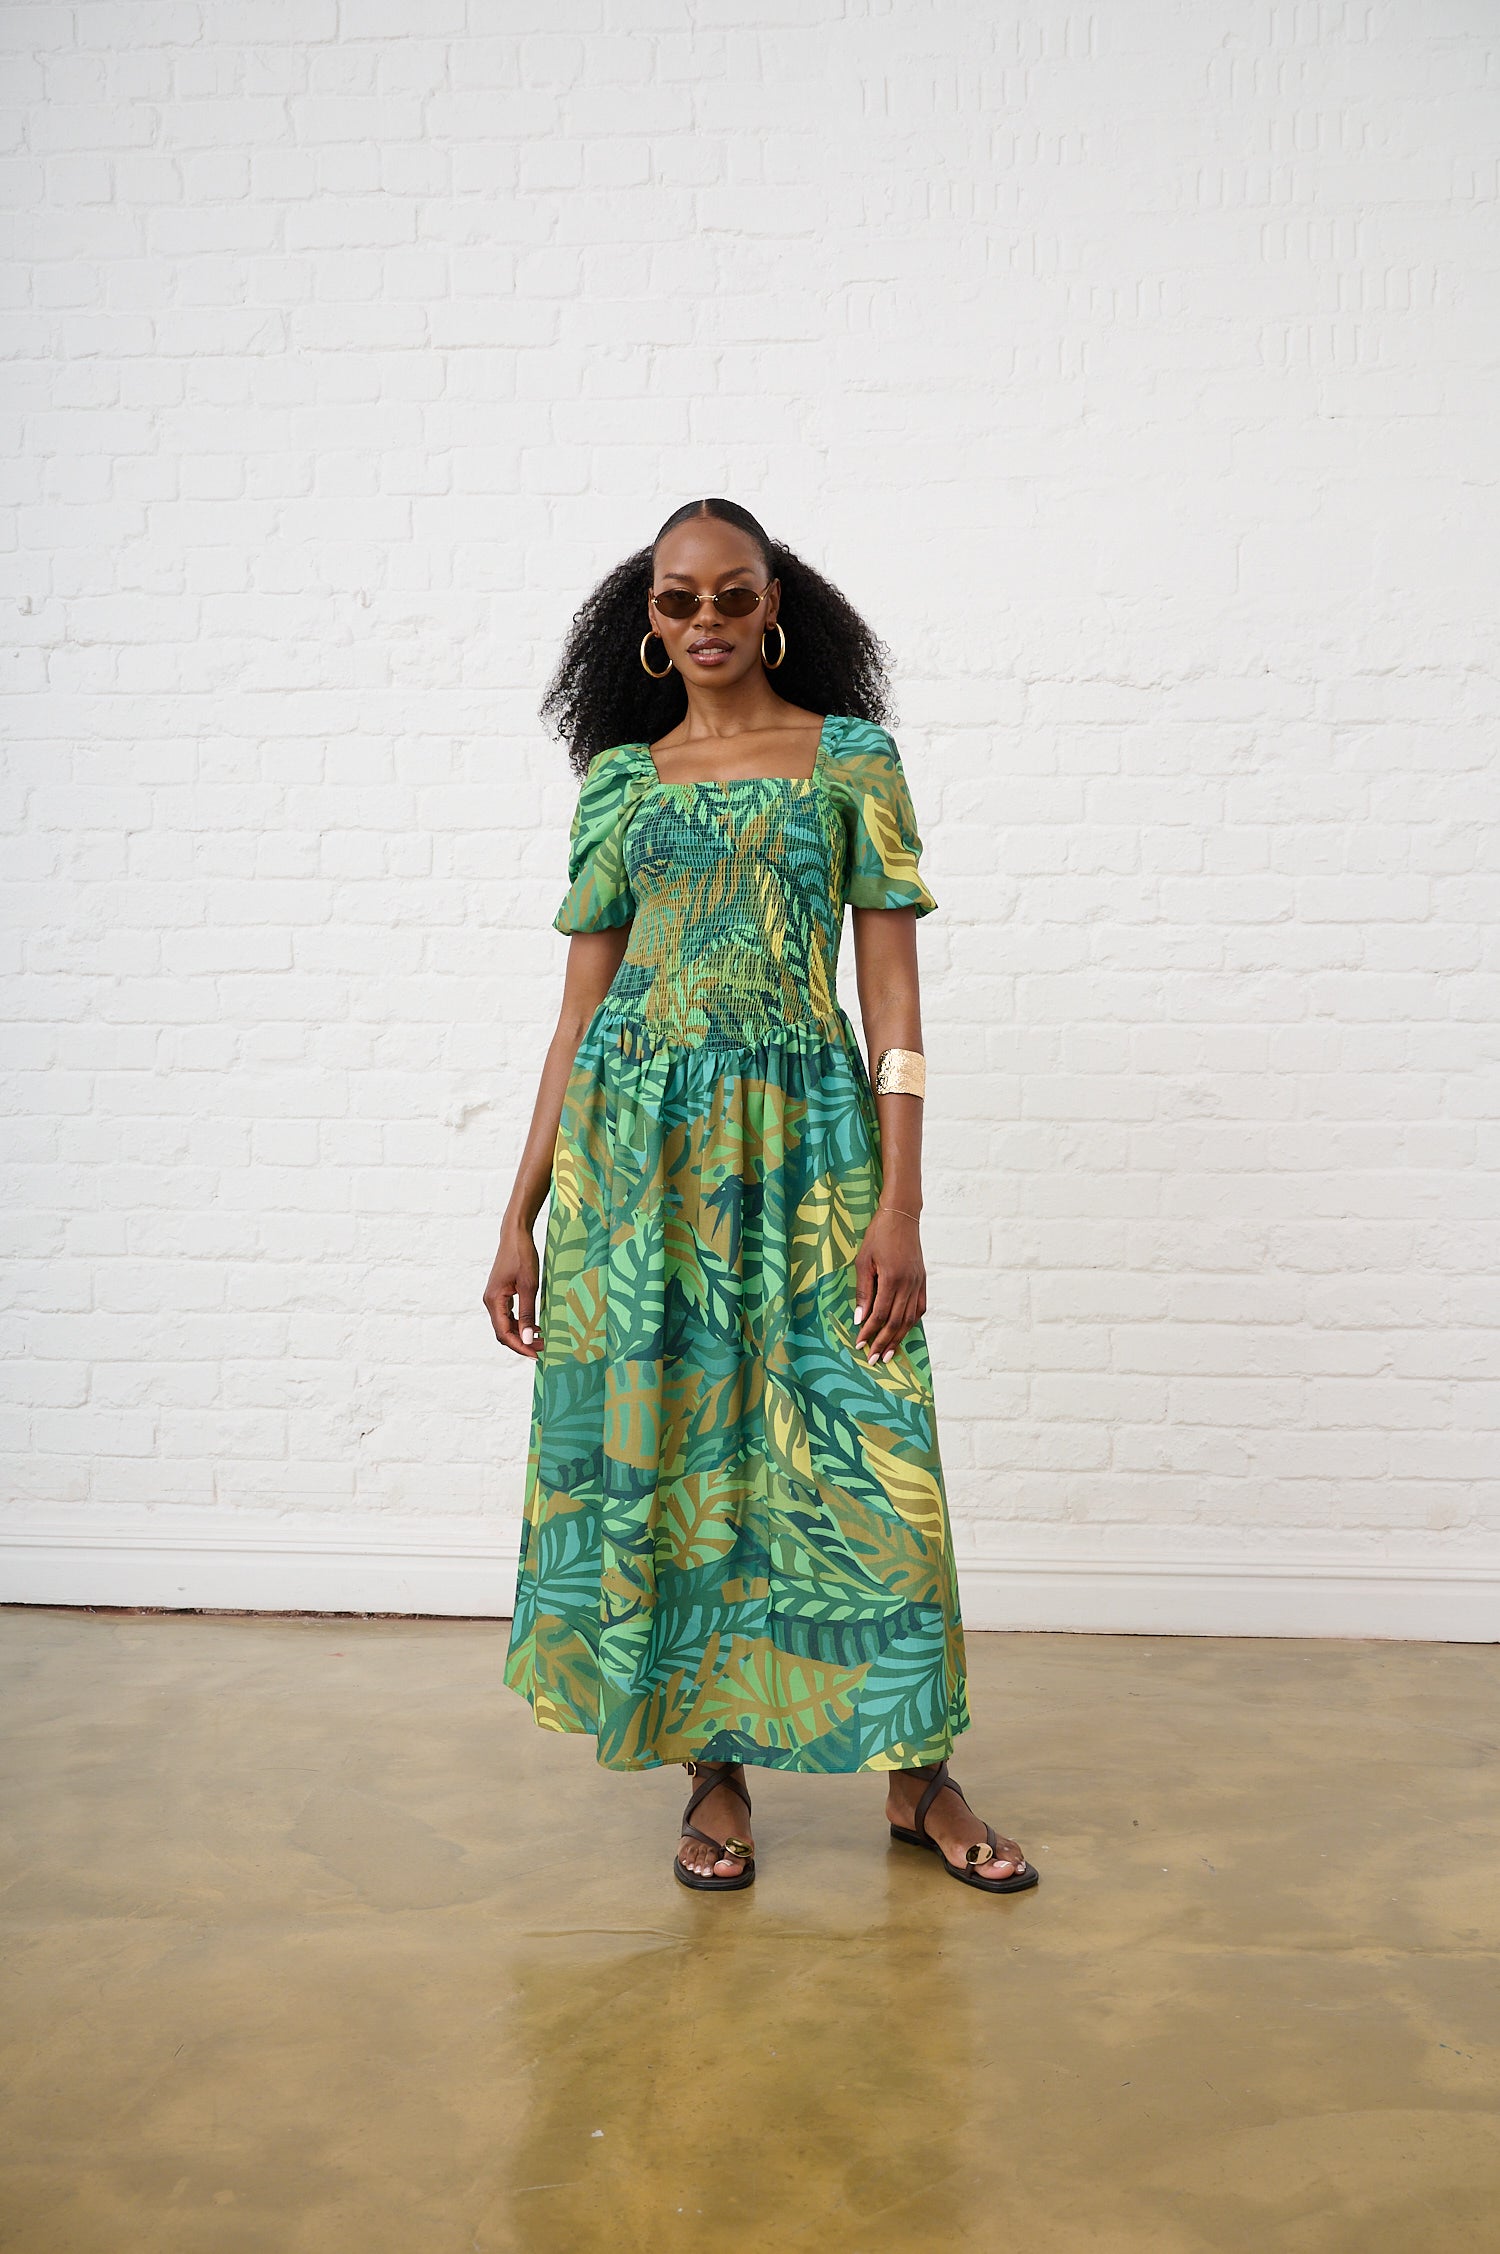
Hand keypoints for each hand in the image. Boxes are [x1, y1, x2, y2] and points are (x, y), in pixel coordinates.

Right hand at [483, 1221, 542, 1358]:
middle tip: (542, 1349)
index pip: (504, 1333)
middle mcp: (490, 1301)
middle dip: (522, 1343)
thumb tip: (526, 1338)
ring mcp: (494, 1298)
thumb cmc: (522, 1256)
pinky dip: (520, 1323)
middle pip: (503, 1332)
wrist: (515, 1235)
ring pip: (506, 1325)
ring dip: (522, 1334)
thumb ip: (527, 1313)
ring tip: (542, 1339)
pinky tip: (535, 1325)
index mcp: (494, 1301)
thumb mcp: (529, 1286)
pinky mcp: (500, 1293)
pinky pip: (508, 1315)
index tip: (537, 1355)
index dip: (520, 1347)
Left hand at [852, 1206, 925, 1364]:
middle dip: (883, 1343)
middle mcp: (908, 1284)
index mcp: (892, 1279)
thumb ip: (863, 1291)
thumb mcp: (863, 1261)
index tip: (860, 1345)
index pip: (880, 1315)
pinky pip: (920, 1307)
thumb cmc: (878, 1235)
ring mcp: (918, 1283)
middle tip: (873, 1359)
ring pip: (909, 1319)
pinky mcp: (922, 1280)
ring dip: (898, 1338)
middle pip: (896, 1322)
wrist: (901, 1216)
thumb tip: (859, 1318)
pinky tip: (904, 1332)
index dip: (870, 1332)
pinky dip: (912, 1322)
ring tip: (888, 1354)